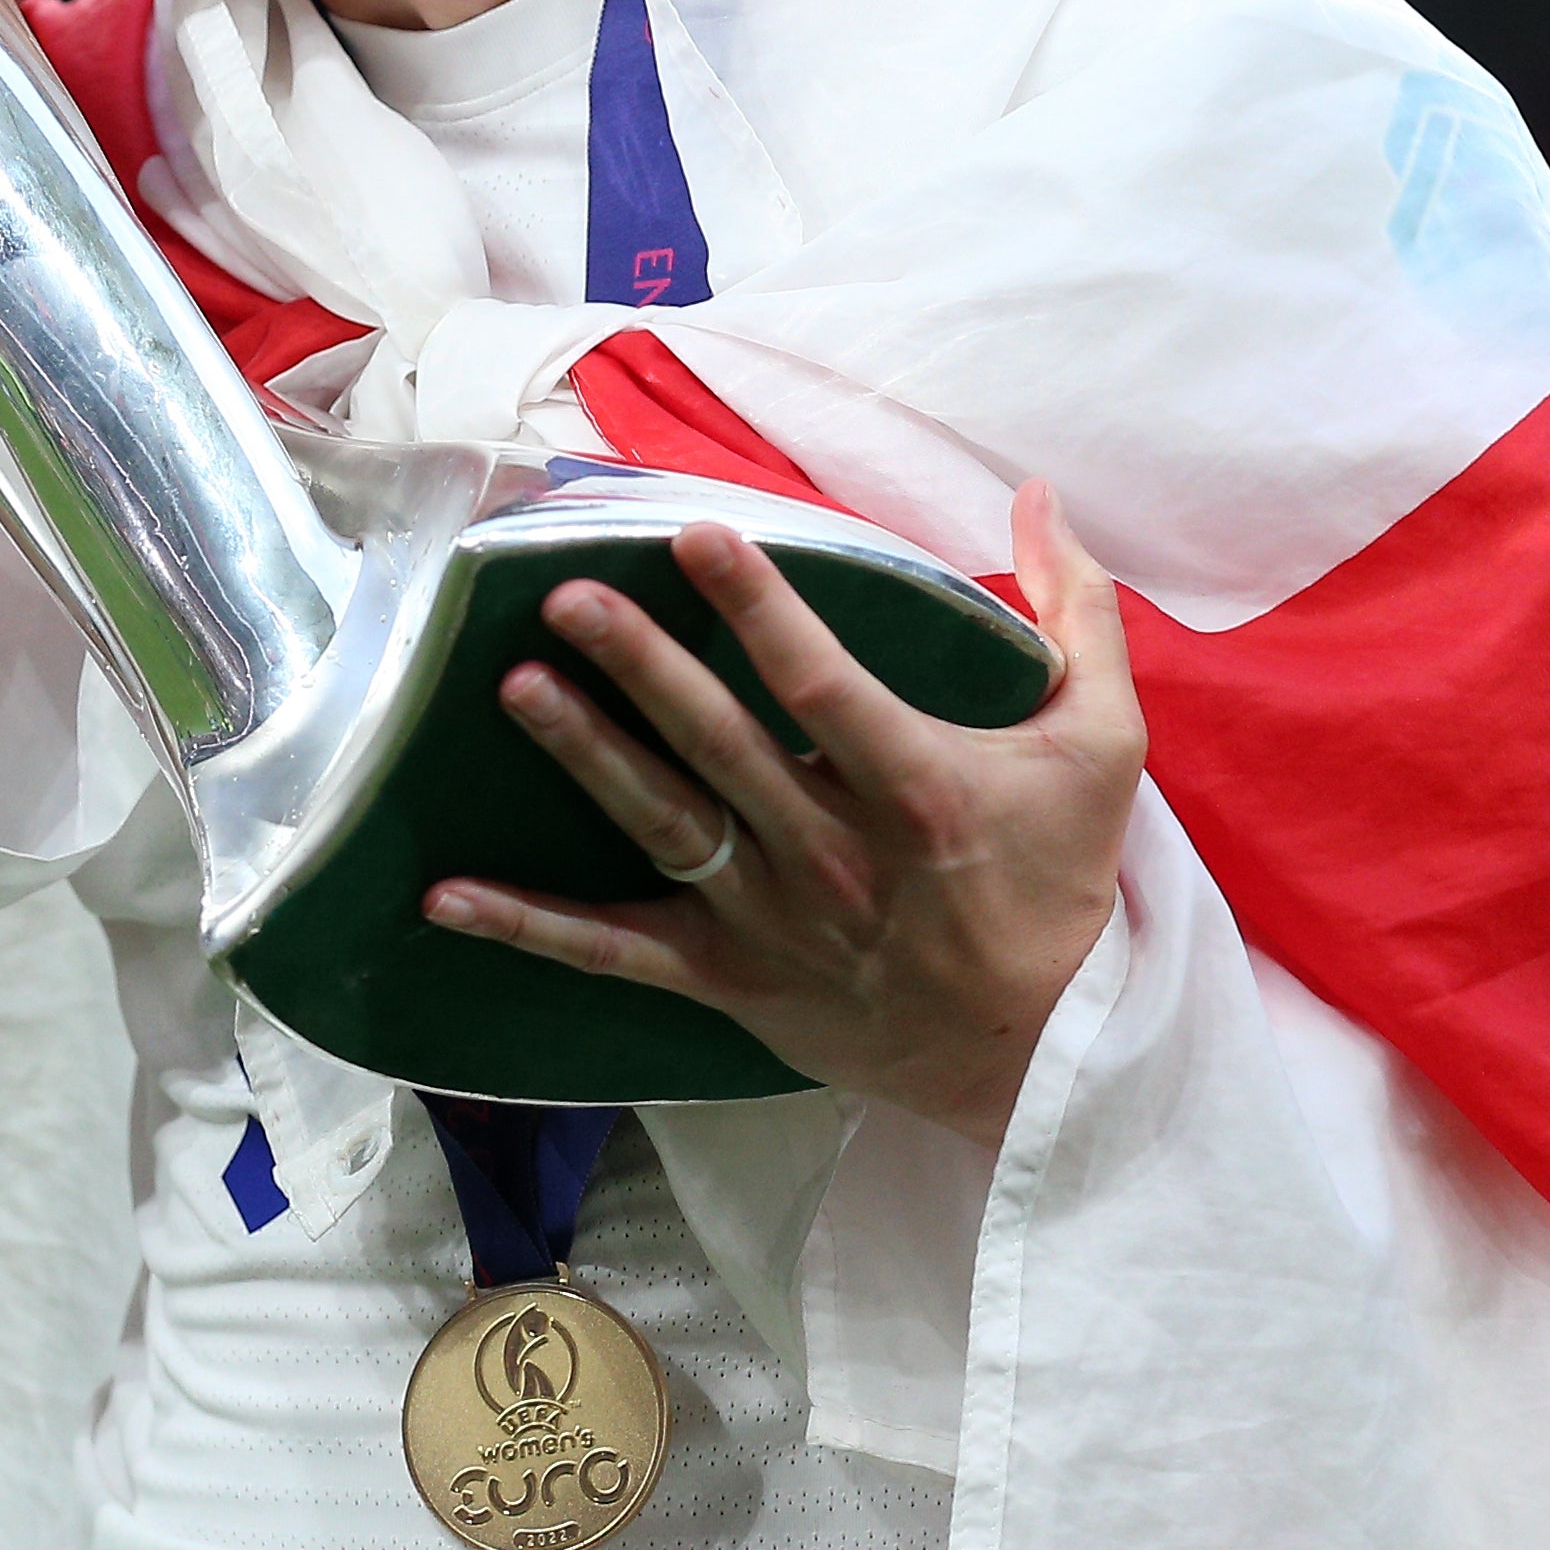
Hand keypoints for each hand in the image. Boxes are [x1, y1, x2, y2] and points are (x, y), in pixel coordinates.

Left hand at [423, 484, 1145, 1145]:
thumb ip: (1075, 614)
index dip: (756, 606)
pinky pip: (617, 952)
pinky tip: (446, 894)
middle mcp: (832, 853)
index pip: (820, 682)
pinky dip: (530, 925)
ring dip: (586, 754)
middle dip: (640, 666)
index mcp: (915, 789)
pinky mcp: (730, 979)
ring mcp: (771, 921)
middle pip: (720, 746)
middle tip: (568, 596)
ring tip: (517, 685)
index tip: (695, 537)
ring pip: (664, 826)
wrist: (1046, 1055)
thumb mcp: (1103, 745)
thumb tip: (1041, 494)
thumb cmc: (1065, 885)